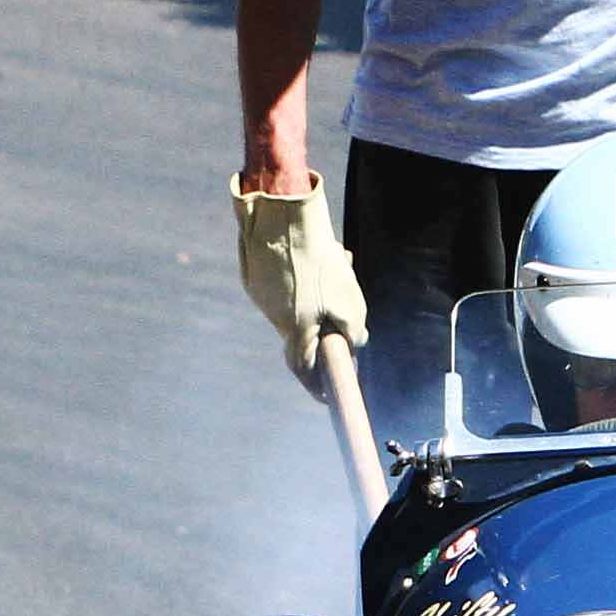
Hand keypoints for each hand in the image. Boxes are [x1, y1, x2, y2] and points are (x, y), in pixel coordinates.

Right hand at [231, 177, 368, 380]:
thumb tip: (357, 341)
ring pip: (296, 305)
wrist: (284, 218)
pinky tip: (322, 253)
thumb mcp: (349, 302)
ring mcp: (263, 294)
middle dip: (324, 329)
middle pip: (302, 334)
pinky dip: (304, 278)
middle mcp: (275, 316)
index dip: (315, 386)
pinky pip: (286, 283)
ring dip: (318, 295)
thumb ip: (355, 330)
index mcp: (296, 329)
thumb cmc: (320, 264)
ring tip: (339, 266)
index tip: (326, 397)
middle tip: (343, 315)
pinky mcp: (257, 272)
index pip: (304, 370)